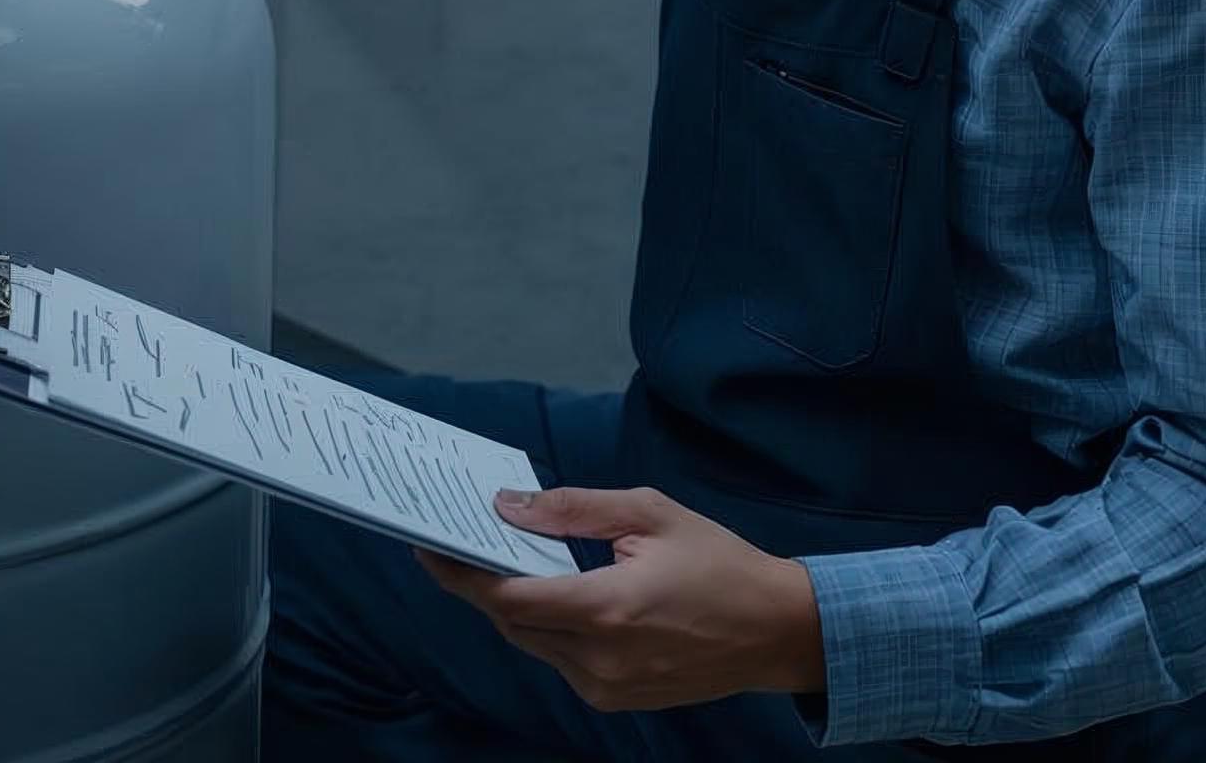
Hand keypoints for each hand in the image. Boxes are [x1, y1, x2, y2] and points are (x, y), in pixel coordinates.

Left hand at [415, 486, 826, 713]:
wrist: (777, 631)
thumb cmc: (718, 563)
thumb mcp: (648, 514)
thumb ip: (572, 510)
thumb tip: (507, 506)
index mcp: (607, 610)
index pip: (509, 597)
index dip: (461, 573)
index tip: (428, 545)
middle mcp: (600, 659)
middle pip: (511, 622)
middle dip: (482, 583)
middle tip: (458, 542)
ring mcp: (607, 687)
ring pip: (532, 643)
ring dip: (515, 605)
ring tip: (503, 559)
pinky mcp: (616, 700)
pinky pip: (560, 660)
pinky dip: (547, 627)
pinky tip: (552, 593)